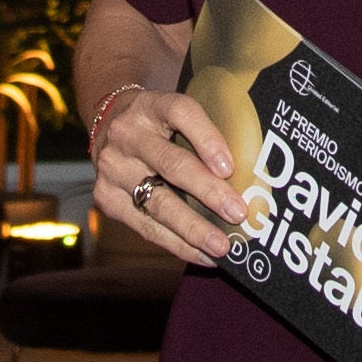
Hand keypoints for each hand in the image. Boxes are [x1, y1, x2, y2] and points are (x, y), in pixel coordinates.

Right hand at [94, 86, 243, 265]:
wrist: (107, 125)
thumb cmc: (157, 124)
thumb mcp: (175, 114)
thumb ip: (205, 135)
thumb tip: (254, 174)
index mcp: (150, 105)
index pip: (180, 113)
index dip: (206, 138)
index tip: (228, 167)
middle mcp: (127, 134)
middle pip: (171, 164)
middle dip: (208, 192)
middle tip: (238, 213)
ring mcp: (113, 168)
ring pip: (157, 202)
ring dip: (193, 228)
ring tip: (221, 246)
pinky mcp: (106, 198)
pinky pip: (146, 227)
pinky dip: (177, 244)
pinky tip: (202, 255)